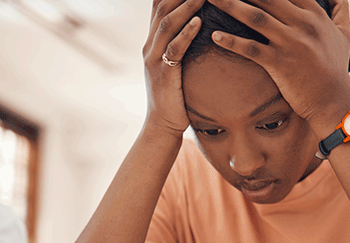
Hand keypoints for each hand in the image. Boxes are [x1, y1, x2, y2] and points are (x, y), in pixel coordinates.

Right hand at [143, 0, 205, 135]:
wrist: (163, 124)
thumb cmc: (175, 94)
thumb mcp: (174, 64)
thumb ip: (180, 44)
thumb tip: (197, 24)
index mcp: (153, 40)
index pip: (159, 5)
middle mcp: (150, 45)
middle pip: (162, 8)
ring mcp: (154, 59)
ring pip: (167, 24)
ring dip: (186, 6)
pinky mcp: (163, 74)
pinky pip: (174, 49)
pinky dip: (186, 34)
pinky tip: (199, 22)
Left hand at [206, 0, 349, 125]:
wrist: (334, 101)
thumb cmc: (335, 69)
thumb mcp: (344, 34)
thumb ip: (340, 9)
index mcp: (315, 14)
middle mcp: (303, 24)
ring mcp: (291, 43)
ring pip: (255, 17)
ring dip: (230, 5)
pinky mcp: (280, 63)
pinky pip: (251, 49)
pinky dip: (232, 42)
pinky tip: (215, 35)